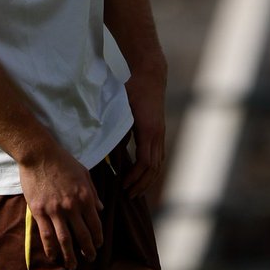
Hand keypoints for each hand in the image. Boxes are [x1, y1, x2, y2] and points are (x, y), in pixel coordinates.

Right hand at [19, 146, 103, 269]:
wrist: (39, 154)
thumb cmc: (63, 161)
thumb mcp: (84, 173)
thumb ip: (93, 193)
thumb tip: (101, 208)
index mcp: (84, 196)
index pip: (95, 224)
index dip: (98, 238)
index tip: (98, 245)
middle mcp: (72, 206)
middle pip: (82, 236)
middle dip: (88, 251)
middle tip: (89, 259)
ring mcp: (55, 210)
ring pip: (65, 240)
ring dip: (70, 256)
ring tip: (72, 265)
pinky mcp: (39, 211)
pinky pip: (46, 235)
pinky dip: (51, 249)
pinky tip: (53, 257)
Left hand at [123, 70, 165, 197]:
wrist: (150, 74)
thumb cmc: (133, 88)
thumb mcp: (121, 107)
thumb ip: (117, 128)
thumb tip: (109, 150)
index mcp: (147, 130)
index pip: (145, 163)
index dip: (135, 177)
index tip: (123, 185)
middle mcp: (157, 134)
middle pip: (153, 168)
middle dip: (141, 184)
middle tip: (128, 195)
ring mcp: (160, 132)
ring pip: (158, 164)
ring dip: (147, 179)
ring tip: (135, 190)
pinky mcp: (159, 130)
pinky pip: (159, 155)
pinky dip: (151, 169)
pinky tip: (142, 174)